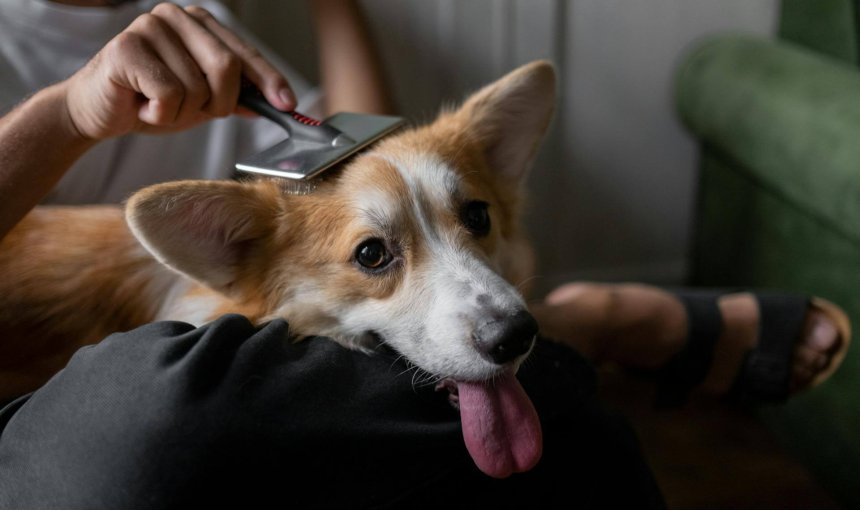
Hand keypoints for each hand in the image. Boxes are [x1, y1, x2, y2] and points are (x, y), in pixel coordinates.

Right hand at [62, 2, 294, 139]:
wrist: (98, 111)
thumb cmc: (151, 100)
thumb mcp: (203, 101)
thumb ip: (236, 97)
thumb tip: (276, 102)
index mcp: (199, 24)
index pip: (244, 52)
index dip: (269, 80)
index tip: (288, 104)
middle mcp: (176, 17)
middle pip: (226, 67)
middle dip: (220, 103)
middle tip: (199, 112)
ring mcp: (150, 27)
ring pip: (196, 88)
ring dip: (182, 113)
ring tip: (158, 106)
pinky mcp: (126, 47)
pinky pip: (168, 95)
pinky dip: (160, 114)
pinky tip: (142, 105)